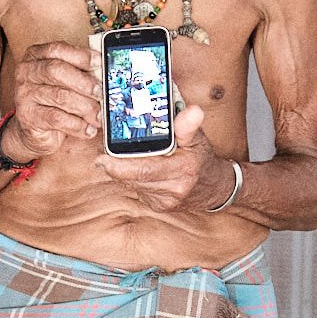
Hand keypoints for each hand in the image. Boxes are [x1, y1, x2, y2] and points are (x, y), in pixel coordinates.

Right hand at [6, 42, 101, 159]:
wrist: (34, 128)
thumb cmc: (54, 99)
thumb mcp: (66, 80)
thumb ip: (81, 72)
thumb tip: (105, 73)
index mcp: (36, 56)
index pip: (57, 49)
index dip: (81, 55)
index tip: (100, 63)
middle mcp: (27, 72)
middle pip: (56, 70)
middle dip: (84, 82)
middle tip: (101, 93)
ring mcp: (24, 94)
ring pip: (59, 96)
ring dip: (85, 106)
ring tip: (99, 115)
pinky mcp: (28, 116)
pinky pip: (56, 119)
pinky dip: (77, 125)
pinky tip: (88, 129)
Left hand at [99, 106, 235, 213]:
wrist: (214, 188)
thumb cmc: (202, 159)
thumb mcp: (198, 138)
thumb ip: (189, 126)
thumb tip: (193, 111)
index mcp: (182, 170)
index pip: (144, 170)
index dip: (119, 166)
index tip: (102, 158)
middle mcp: (173, 189)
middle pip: (133, 178)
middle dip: (115, 167)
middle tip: (102, 156)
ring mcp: (165, 201)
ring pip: (133, 185)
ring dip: (123, 172)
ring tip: (117, 158)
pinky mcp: (158, 206)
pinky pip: (138, 191)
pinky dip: (133, 179)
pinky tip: (134, 169)